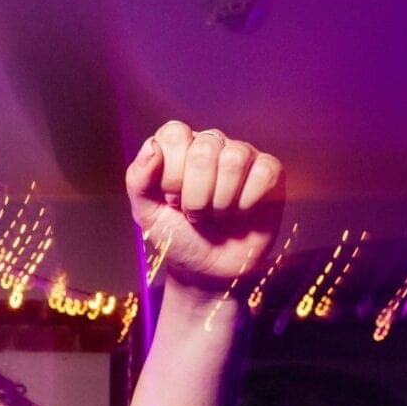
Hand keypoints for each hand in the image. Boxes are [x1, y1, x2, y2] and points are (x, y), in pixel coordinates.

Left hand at [126, 120, 283, 296]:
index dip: (171, 174)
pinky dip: (247, 202)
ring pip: (234, 159)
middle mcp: (212, 144)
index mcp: (180, 148)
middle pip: (204, 149)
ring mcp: (242, 156)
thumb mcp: (147, 215)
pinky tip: (240, 212)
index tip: (171, 200)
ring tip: (216, 214)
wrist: (206, 271)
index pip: (175, 134)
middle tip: (194, 213)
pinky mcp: (269, 173)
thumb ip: (137, 180)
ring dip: (220, 201)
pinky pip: (264, 173)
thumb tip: (152, 147)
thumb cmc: (177, 237)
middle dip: (194, 195)